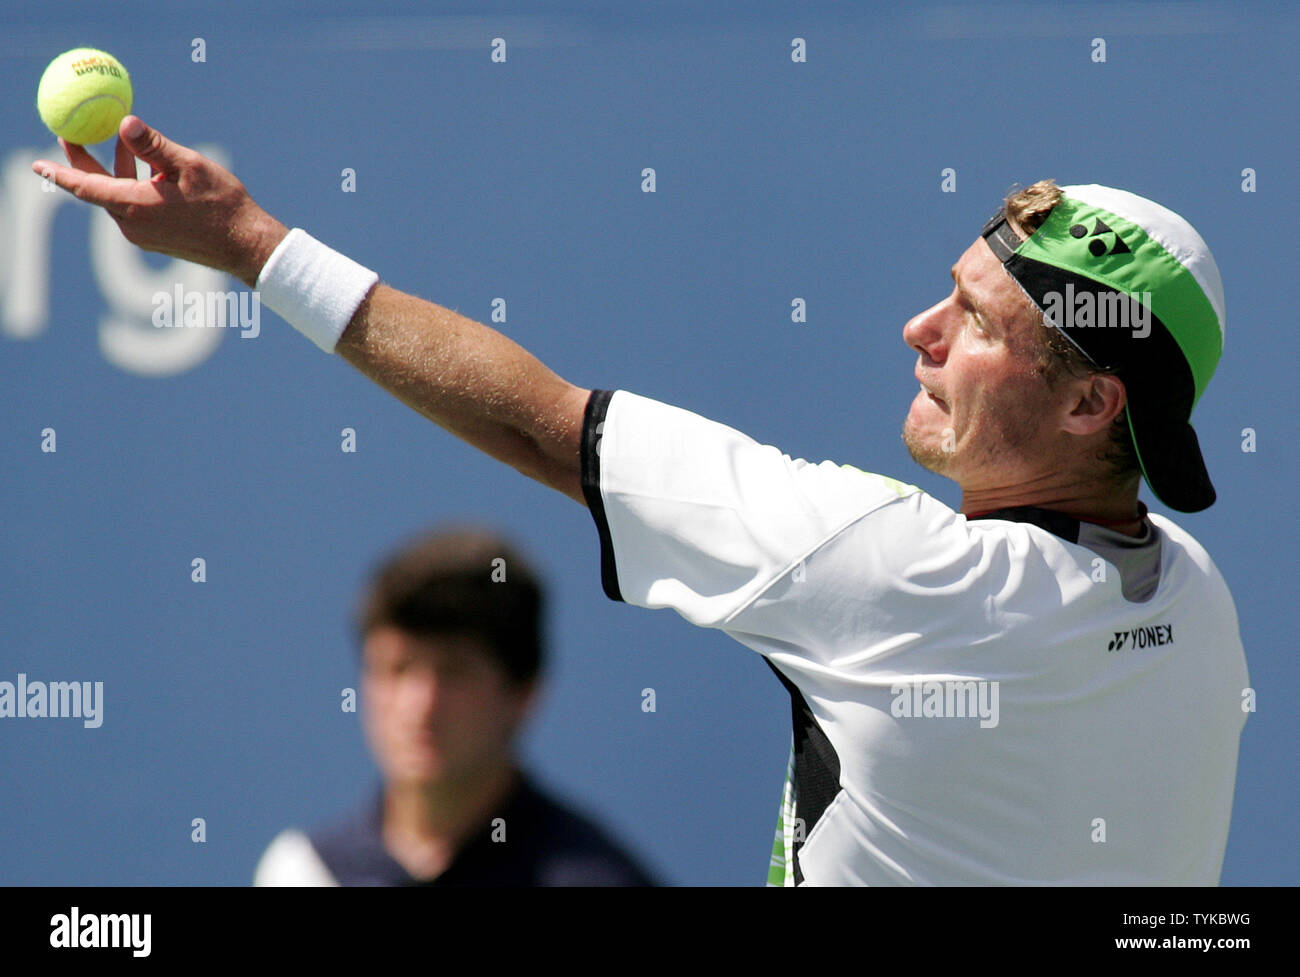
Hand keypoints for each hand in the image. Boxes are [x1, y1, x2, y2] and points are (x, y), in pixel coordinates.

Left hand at [32, 115, 287, 286]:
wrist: (247, 245)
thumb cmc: (222, 205)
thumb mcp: (189, 166)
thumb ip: (153, 146)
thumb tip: (125, 123)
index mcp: (135, 205)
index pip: (84, 186)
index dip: (59, 172)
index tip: (36, 164)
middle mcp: (133, 225)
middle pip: (97, 191)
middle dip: (84, 163)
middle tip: (74, 135)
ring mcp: (144, 236)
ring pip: (117, 198)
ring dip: (116, 171)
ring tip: (121, 144)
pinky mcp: (156, 240)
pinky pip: (133, 209)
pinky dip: (132, 187)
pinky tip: (150, 172)